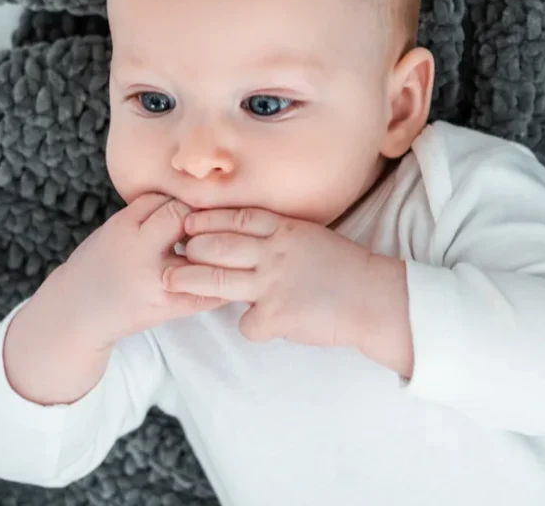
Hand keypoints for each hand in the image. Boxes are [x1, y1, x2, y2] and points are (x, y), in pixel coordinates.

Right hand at [34, 193, 225, 350]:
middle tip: (208, 224)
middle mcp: (143, 255)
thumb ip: (148, 210)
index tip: (190, 207)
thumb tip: (190, 194)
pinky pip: (209, 292)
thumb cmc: (98, 264)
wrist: (78, 312)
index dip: (185, 202)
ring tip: (222, 244)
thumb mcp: (115, 227)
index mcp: (125, 230)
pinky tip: (226, 272)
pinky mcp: (170, 308)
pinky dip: (221, 280)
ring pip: (205, 256)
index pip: (171, 203)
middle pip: (190, 224)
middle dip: (203, 221)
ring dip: (217, 248)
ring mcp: (159, 284)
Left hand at [164, 208, 411, 371]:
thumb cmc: (350, 270)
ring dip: (190, 280)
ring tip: (168, 279)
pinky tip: (265, 325)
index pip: (240, 218)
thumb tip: (253, 244)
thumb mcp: (316, 239)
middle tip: (171, 249)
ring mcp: (273, 283)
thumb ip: (284, 239)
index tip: (188, 219)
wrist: (376, 299)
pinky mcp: (275, 315)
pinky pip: (247, 322)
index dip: (210, 218)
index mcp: (288, 230)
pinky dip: (253, 326)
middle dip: (191, 247)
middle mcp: (276, 252)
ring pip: (218, 281)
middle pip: (220, 246)